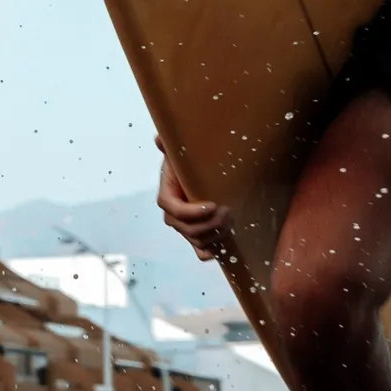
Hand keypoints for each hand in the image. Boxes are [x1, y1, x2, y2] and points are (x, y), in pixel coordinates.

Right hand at [156, 140, 231, 261]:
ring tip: (231, 219)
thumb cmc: (190, 164)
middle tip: (228, 212)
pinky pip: (200, 250)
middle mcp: (174, 215)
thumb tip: (159, 139)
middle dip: (208, 224)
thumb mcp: (180, 154)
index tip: (211, 205)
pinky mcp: (198, 234)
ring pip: (196, 239)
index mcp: (167, 195)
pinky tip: (221, 247)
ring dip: (214, 234)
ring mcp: (186, 227)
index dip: (190, 211)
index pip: (172, 208)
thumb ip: (169, 146)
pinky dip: (209, 251)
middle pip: (186, 228)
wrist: (203, 175)